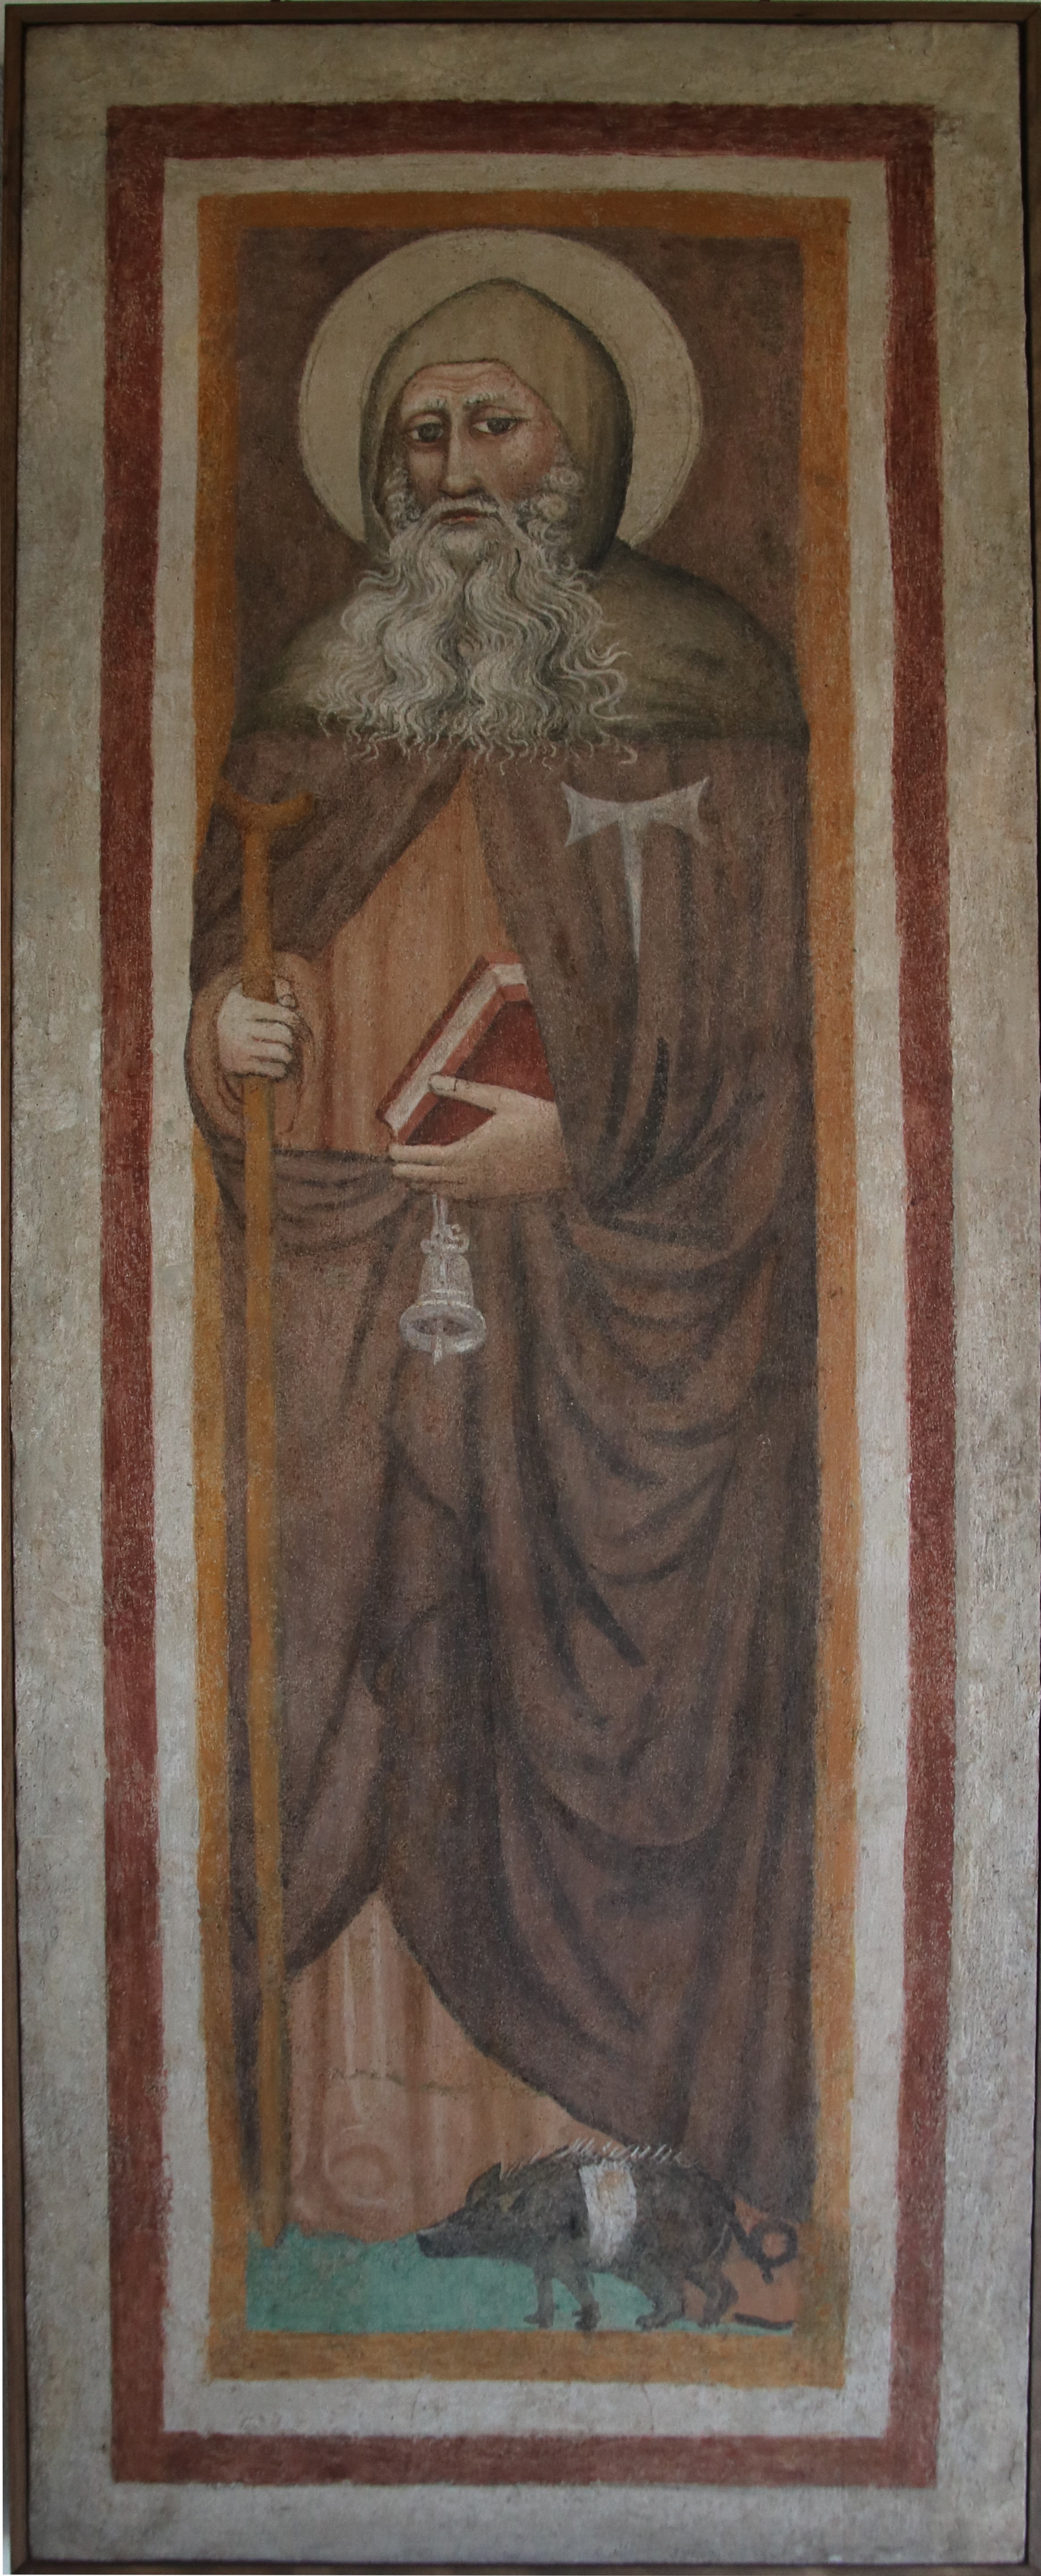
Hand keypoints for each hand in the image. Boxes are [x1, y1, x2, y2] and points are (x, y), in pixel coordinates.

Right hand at [216, 979, 297, 1078]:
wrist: (204, 1039)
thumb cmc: (235, 1014)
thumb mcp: (245, 993)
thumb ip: (272, 989)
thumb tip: (291, 1000)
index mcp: (243, 1007)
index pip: (281, 1013)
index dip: (296, 1020)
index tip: (298, 1024)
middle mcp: (239, 1027)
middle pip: (283, 1033)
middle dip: (292, 1038)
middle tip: (290, 1040)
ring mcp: (239, 1048)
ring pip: (280, 1052)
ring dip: (288, 1055)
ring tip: (286, 1054)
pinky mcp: (239, 1066)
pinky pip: (272, 1069)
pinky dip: (280, 1070)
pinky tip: (278, 1067)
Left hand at [389, 1078, 570, 1201]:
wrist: (573, 1153)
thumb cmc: (539, 1121)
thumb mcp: (501, 1099)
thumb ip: (464, 1090)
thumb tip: (432, 1080)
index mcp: (468, 1154)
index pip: (424, 1159)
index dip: (404, 1156)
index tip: (390, 1150)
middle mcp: (472, 1179)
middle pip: (430, 1180)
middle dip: (409, 1174)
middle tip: (394, 1169)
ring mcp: (486, 1193)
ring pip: (447, 1194)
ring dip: (427, 1186)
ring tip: (414, 1181)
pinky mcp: (500, 1200)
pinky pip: (467, 1201)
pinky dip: (452, 1195)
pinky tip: (450, 1190)